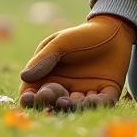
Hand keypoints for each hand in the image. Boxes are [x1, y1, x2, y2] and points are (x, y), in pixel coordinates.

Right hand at [19, 14, 136, 109]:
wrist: (112, 29)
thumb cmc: (81, 35)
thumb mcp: (60, 43)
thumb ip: (44, 59)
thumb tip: (24, 76)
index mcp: (52, 76)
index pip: (36, 92)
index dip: (30, 98)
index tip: (28, 98)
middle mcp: (68, 88)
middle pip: (55, 102)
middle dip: (52, 102)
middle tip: (54, 98)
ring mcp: (87, 91)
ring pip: (77, 105)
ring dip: (73, 106)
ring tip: (69, 101)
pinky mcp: (106, 92)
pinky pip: (101, 102)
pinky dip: (96, 104)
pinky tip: (91, 100)